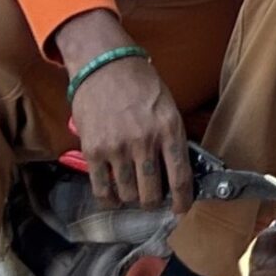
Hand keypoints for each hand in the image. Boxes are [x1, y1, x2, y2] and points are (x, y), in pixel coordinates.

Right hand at [60, 18, 191, 213]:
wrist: (105, 65)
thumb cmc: (141, 84)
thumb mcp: (168, 107)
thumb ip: (172, 138)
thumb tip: (175, 170)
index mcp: (169, 130)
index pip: (180, 177)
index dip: (182, 200)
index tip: (181, 209)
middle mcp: (144, 142)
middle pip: (152, 192)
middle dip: (154, 202)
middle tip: (154, 200)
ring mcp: (117, 148)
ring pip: (128, 193)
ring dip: (132, 199)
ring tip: (134, 194)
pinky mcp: (93, 150)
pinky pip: (101, 188)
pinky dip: (109, 198)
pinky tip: (114, 197)